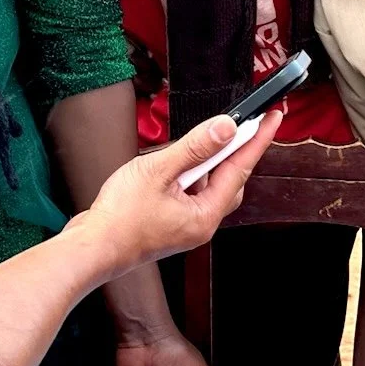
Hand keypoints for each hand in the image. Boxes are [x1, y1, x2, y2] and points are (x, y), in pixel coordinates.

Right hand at [81, 114, 279, 278]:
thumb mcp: (158, 171)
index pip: (240, 170)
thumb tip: (225, 128)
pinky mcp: (170, 223)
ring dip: (206, 163)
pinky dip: (189, 174)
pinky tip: (171, 164)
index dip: (257, 140)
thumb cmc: (119, 217)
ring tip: (191, 144)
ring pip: (208, 186)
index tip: (273, 118)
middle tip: (242, 123)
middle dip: (234, 151)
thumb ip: (194, 148)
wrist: (92, 247)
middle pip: (229, 180)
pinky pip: (191, 193)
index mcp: (204, 215)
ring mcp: (185, 226)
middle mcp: (200, 224)